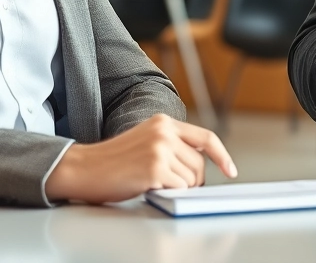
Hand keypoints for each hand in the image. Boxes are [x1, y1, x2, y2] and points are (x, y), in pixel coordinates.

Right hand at [45, 114, 237, 202]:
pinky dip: (168, 194)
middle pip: (200, 165)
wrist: (84, 168)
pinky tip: (147, 186)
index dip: (222, 156)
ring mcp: (160, 149)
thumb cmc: (113, 161)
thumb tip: (200, 168)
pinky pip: (178, 189)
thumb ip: (172, 146)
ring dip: (177, 188)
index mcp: (163, 122)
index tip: (231, 170)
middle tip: (171, 185)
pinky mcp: (154, 169)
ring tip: (152, 182)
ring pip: (191, 180)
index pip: (205, 138)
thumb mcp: (146, 141)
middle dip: (192, 181)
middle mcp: (164, 132)